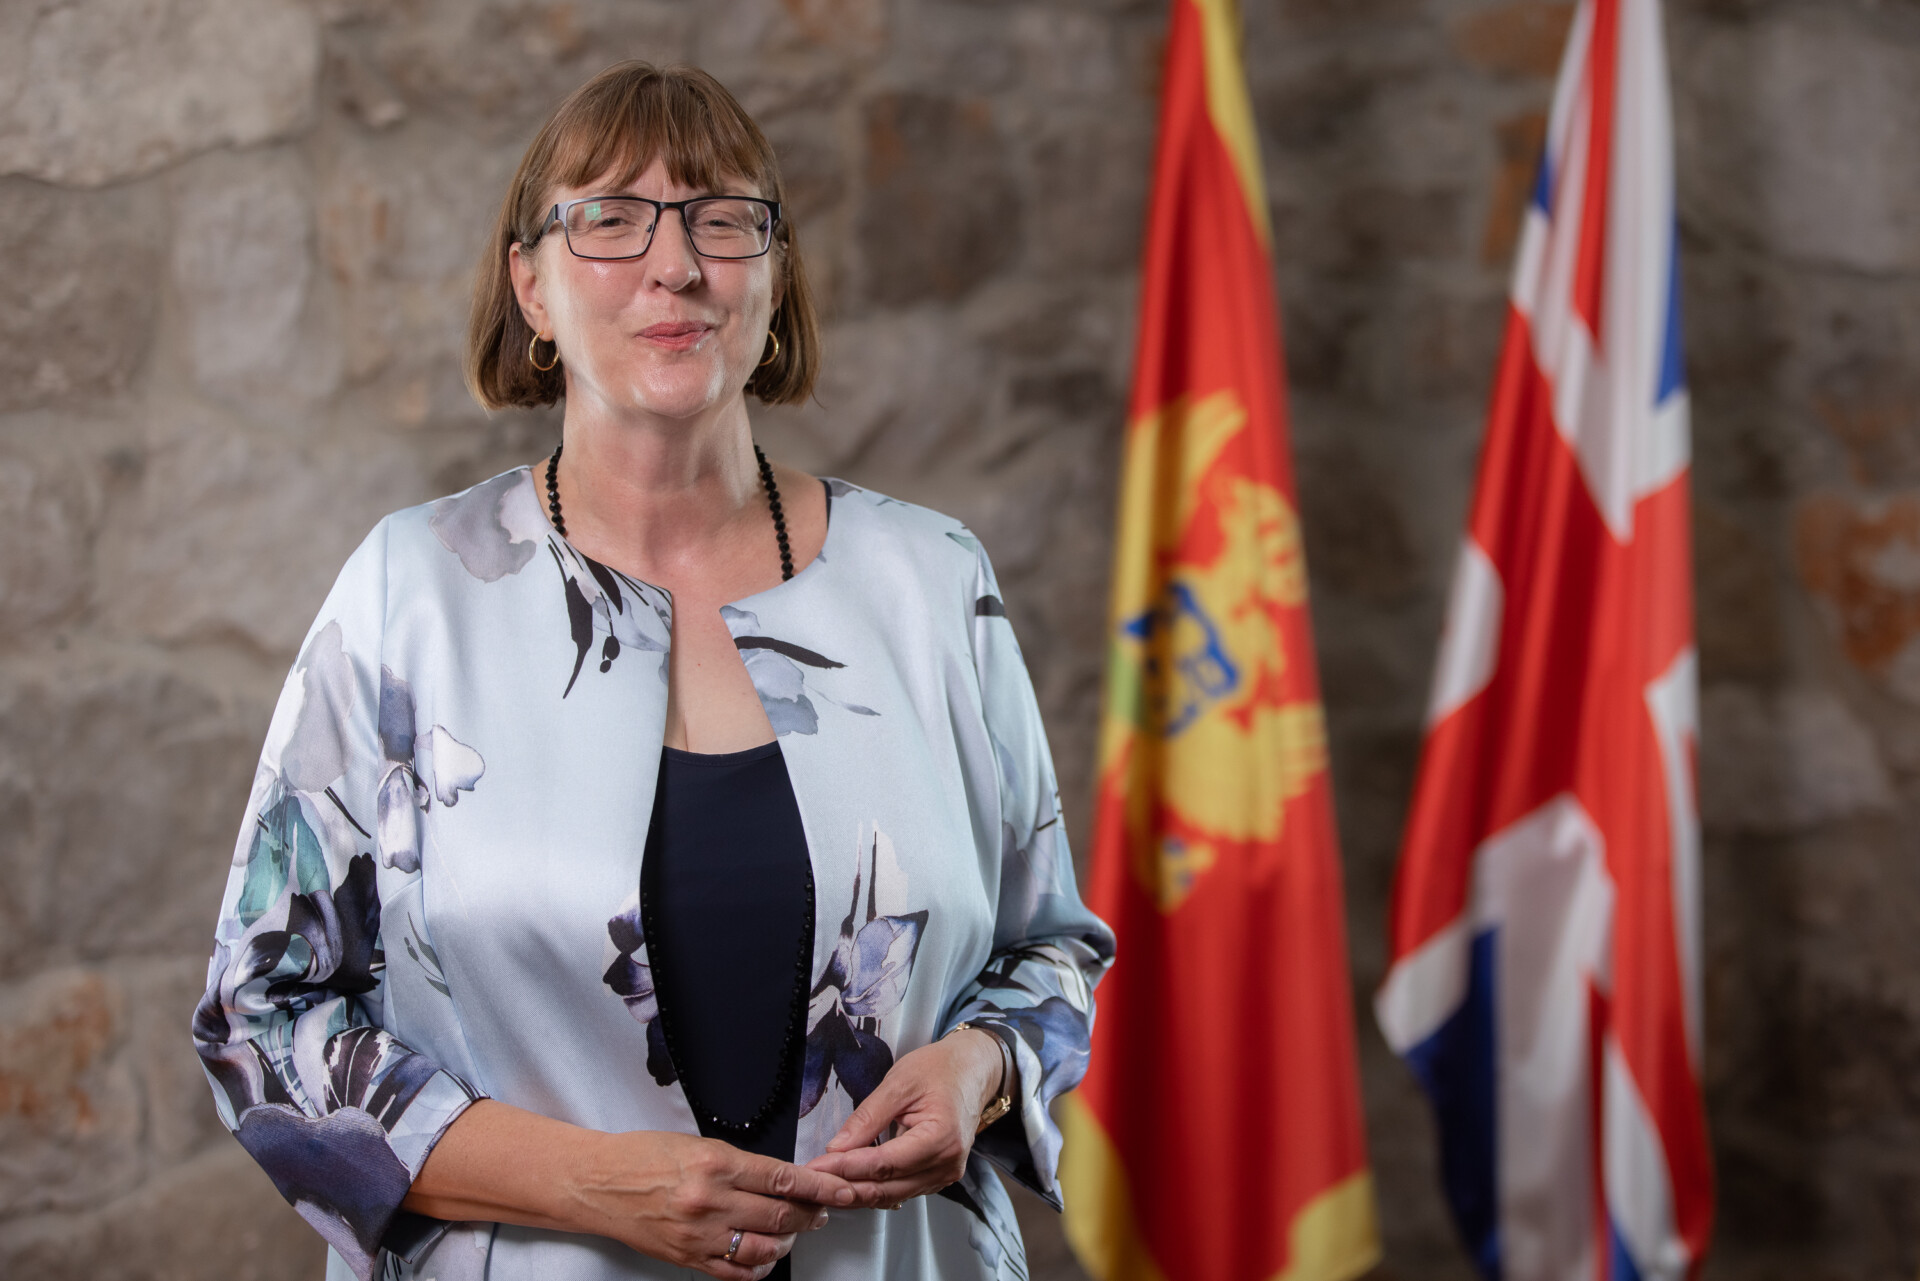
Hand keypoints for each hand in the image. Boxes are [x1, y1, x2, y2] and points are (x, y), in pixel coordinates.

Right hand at [573, 1129, 851, 1279]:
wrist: (598, 1184)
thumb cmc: (642, 1157)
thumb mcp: (697, 1144)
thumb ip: (740, 1164)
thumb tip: (780, 1178)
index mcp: (716, 1164)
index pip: (783, 1178)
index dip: (819, 1186)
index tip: (840, 1189)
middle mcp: (711, 1201)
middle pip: (781, 1216)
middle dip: (812, 1214)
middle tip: (823, 1210)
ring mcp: (700, 1235)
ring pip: (765, 1248)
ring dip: (789, 1242)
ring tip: (794, 1232)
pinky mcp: (688, 1258)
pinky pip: (736, 1271)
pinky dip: (759, 1266)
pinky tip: (766, 1255)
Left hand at [803, 1028, 1004, 1208]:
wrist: (972, 1070)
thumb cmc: (940, 1069)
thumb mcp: (899, 1082)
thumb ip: (867, 1117)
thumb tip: (836, 1147)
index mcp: (941, 1137)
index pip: (885, 1163)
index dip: (847, 1168)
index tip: (816, 1166)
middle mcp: (947, 1164)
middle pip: (888, 1188)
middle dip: (846, 1186)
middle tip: (811, 1181)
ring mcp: (945, 1174)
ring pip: (892, 1195)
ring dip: (857, 1192)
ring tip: (824, 1183)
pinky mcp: (938, 1176)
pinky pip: (901, 1190)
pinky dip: (875, 1188)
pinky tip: (851, 1182)